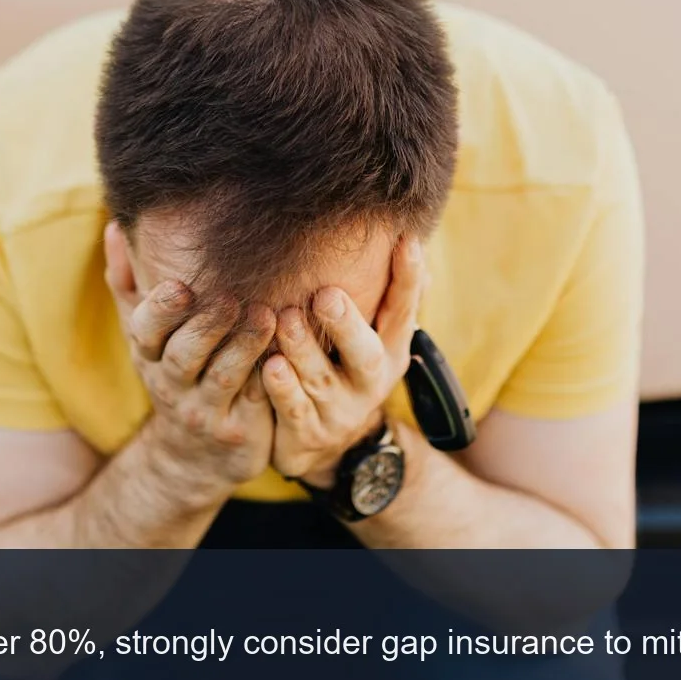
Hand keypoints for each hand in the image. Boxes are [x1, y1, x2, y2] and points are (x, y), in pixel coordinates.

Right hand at [104, 224, 275, 505]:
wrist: (193, 457)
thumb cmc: (174, 375)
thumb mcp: (145, 337)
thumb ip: (129, 282)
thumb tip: (113, 226)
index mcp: (148, 356)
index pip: (144, 332)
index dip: (160, 311)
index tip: (180, 286)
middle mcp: (171, 385)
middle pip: (182, 356)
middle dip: (206, 326)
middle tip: (232, 297)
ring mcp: (205, 411)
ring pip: (223, 378)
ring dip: (244, 346)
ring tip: (266, 315)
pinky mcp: (239, 431)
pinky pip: (256, 401)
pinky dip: (271, 375)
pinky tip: (289, 349)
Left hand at [263, 236, 426, 489]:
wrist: (324, 444)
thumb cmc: (344, 369)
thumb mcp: (372, 338)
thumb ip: (386, 295)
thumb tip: (411, 235)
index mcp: (390, 350)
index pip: (404, 310)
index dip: (408, 278)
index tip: (406, 241)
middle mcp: (371, 380)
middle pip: (365, 354)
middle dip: (346, 324)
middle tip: (326, 294)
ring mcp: (340, 410)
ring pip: (321, 378)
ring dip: (303, 348)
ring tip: (285, 318)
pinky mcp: (309, 433)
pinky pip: (294, 410)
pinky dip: (282, 388)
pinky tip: (269, 366)